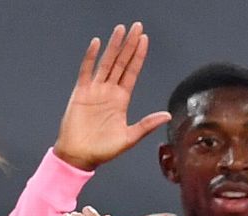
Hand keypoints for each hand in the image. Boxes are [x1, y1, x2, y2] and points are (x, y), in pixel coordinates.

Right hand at [52, 22, 170, 170]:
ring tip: (120, 30)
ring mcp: (94, 90)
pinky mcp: (80, 93)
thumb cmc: (102, 150)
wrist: (79, 156)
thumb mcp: (129, 138)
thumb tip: (167, 115)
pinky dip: (90, 57)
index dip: (138, 56)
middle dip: (129, 45)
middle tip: (136, 27)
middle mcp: (109, 91)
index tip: (144, 40)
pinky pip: (86, 71)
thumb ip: (147, 125)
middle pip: (121, 62)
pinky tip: (96, 44)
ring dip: (113, 46)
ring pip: (106, 63)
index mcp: (121, 100)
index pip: (132, 72)